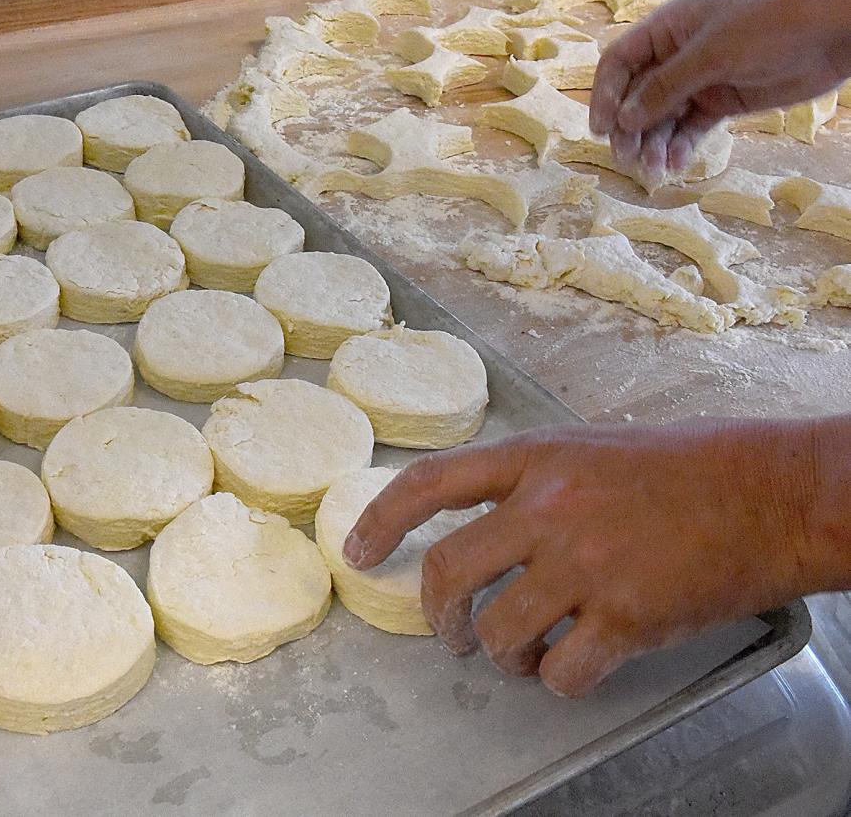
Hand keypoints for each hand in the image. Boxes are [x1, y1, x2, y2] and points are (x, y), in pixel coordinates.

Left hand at [341, 416, 850, 696]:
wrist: (770, 494)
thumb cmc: (684, 467)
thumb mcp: (588, 447)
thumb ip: (530, 480)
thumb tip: (478, 523)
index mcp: (535, 458)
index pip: (429, 486)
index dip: (381, 520)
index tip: (358, 550)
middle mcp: (548, 508)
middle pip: (448, 572)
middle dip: (436, 613)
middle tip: (450, 632)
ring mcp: (585, 564)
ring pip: (498, 631)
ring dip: (498, 653)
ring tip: (518, 652)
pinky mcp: (626, 617)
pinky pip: (561, 672)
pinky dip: (555, 680)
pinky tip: (570, 665)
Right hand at [590, 0, 850, 174]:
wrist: (830, 37)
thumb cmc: (768, 29)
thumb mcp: (710, 55)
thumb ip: (665, 88)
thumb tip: (624, 120)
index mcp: (668, 29)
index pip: (619, 63)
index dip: (605, 95)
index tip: (602, 129)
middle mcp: (676, 55)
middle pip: (636, 96)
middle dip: (630, 129)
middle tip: (627, 158)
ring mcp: (698, 80)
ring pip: (661, 117)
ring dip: (654, 144)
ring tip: (655, 170)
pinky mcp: (719, 101)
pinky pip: (689, 128)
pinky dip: (681, 147)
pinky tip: (677, 164)